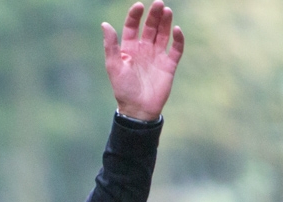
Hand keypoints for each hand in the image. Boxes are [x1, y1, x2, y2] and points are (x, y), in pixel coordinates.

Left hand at [101, 2, 184, 122]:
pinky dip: (178, 39)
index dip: (135, 15)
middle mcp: (144, 49)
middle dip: (154, 15)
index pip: (132, 27)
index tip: (139, 6)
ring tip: (166, 11)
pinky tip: (176, 30)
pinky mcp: (169, 65)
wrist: (138, 110)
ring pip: (163, 34)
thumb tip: (105, 24)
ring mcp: (157, 56)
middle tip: (158, 3)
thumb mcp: (114, 66)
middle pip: (150, 27)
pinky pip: (176, 49)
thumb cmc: (123, 89)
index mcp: (129, 49)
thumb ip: (110, 46)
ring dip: (165, 22)